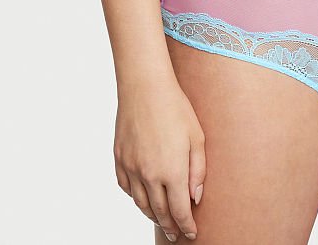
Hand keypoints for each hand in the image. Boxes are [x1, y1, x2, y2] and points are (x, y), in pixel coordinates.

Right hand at [114, 73, 205, 240]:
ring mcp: (131, 168)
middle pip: (160, 212)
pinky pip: (127, 189)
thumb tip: (196, 198)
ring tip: (161, 219)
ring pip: (141, 204)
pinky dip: (136, 198)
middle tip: (176, 233)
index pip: (180, 211)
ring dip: (152, 215)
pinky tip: (143, 197)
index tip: (191, 234)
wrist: (144, 87)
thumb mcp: (197, 137)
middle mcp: (150, 175)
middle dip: (170, 226)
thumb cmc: (176, 108)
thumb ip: (198, 171)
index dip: (187, 226)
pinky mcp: (119, 160)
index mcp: (172, 171)